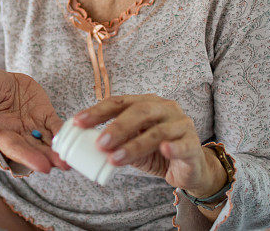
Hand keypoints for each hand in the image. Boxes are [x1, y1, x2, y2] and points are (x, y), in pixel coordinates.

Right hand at [0, 67, 69, 173]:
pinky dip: (65, 132)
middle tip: (63, 165)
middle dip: (48, 157)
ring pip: (47, 141)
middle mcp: (18, 133)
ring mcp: (33, 125)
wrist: (3, 77)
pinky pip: (56, 125)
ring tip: (70, 160)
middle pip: (34, 149)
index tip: (43, 167)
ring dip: (59, 150)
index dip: (28, 157)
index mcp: (1, 131)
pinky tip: (75, 137)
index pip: (15, 148)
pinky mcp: (45, 115)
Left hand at [73, 94, 224, 196]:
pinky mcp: (193, 144)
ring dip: (134, 145)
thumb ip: (116, 143)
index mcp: (146, 103)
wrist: (190, 168)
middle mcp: (164, 108)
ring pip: (157, 132)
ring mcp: (181, 124)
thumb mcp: (133, 146)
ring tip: (115, 159)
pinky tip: (164, 150)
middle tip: (100, 143)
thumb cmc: (157, 152)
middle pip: (139, 111)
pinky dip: (172, 147)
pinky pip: (181, 145)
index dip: (98, 111)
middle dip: (116, 127)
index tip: (77, 122)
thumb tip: (87, 147)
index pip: (119, 102)